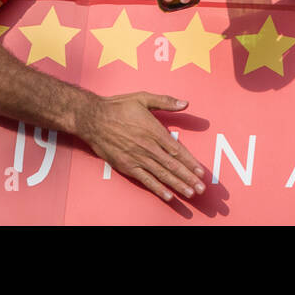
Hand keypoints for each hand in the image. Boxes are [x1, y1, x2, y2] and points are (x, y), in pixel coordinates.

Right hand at [78, 92, 205, 202]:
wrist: (93, 119)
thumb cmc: (118, 107)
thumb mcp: (143, 98)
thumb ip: (165, 101)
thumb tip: (185, 103)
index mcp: (153, 130)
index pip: (177, 150)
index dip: (190, 162)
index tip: (201, 172)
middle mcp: (147, 147)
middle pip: (172, 166)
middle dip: (188, 178)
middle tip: (201, 188)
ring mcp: (137, 158)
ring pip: (161, 174)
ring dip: (177, 185)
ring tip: (190, 194)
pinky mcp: (126, 166)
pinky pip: (145, 180)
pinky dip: (157, 189)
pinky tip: (168, 196)